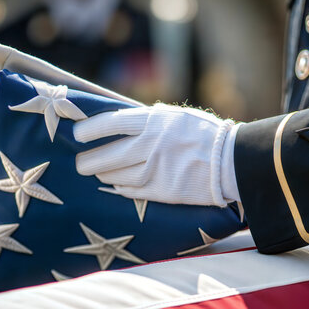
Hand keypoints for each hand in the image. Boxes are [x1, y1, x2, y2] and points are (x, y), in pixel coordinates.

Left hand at [74, 103, 236, 205]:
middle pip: (107, 155)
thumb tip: (125, 123)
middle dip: (88, 161)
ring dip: (103, 175)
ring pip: (116, 175)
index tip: (77, 135)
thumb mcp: (177, 117)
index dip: (89, 130)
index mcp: (153, 122)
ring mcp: (154, 170)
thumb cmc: (206, 134)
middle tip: (80, 164)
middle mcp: (149, 145)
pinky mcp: (161, 191)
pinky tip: (116, 186)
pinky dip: (120, 188)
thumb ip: (151, 120)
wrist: (232, 161)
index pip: (110, 124)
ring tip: (98, 174)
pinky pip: (131, 191)